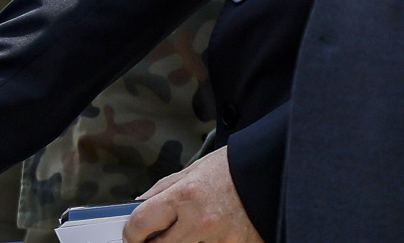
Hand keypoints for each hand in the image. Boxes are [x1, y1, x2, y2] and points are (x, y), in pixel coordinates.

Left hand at [121, 149, 260, 242]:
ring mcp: (218, 240)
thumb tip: (141, 203)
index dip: (131, 232)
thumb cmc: (235, 169)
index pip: (141, 222)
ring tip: (189, 231)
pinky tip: (208, 235)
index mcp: (185, 195)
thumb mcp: (195, 169)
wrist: (273, 176)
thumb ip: (164, 188)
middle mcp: (200, 221)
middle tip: (152, 239)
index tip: (132, 234)